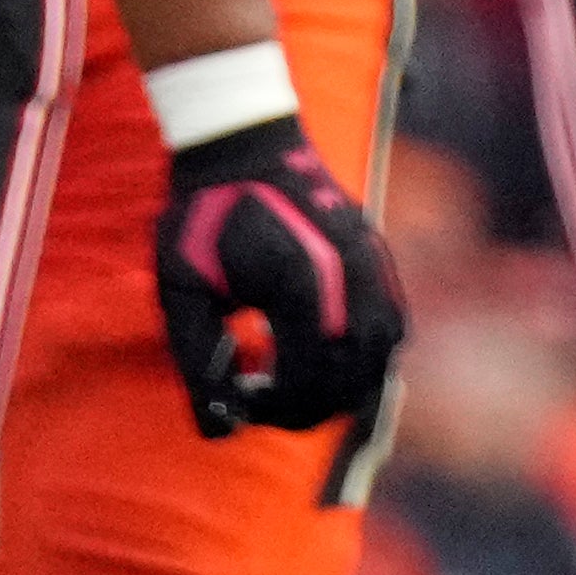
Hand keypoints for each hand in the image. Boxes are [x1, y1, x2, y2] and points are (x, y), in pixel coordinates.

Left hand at [155, 109, 402, 443]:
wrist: (244, 145)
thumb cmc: (204, 215)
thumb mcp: (182, 292)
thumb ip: (198, 363)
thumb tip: (219, 429)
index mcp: (304, 284)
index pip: (311, 381)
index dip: (276, 410)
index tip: (239, 404)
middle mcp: (354, 278)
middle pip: (355, 378)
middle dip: (309, 407)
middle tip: (261, 402)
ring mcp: (375, 266)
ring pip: (384, 357)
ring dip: (343, 386)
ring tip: (293, 386)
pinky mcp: (380, 259)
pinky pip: (393, 327)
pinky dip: (366, 358)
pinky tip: (323, 357)